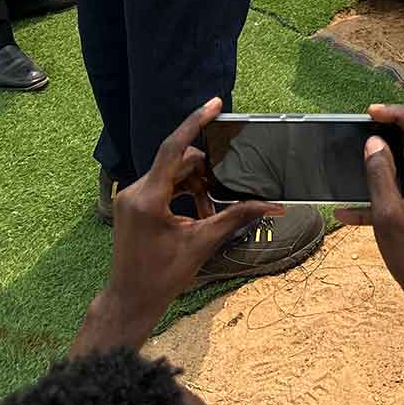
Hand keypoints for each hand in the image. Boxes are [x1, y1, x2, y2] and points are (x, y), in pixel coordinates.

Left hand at [100, 97, 283, 330]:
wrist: (130, 300)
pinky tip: (194, 215)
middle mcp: (135, 191)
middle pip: (179, 163)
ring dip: (195, 188)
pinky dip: (183, 194)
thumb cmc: (162, 277)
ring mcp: (130, 197)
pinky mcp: (131, 204)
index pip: (174, 148)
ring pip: (172, 174)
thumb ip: (237, 217)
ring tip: (206, 215)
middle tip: (219, 201)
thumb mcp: (203, 243)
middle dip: (205, 177)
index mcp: (149, 198)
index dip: (196, 122)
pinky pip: (163, 185)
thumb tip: (273, 206)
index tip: (215, 104)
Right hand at [334, 104, 403, 308]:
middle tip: (365, 126)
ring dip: (388, 165)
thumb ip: (380, 175)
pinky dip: (392, 189)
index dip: (399, 114)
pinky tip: (355, 208)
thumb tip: (373, 143)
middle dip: (393, 133)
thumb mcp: (389, 216)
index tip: (373, 112)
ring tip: (358, 161)